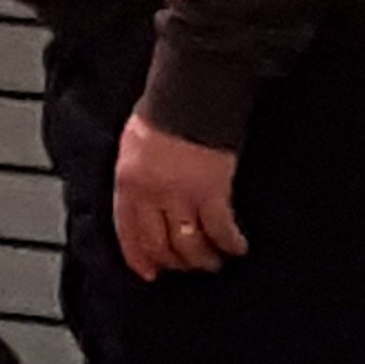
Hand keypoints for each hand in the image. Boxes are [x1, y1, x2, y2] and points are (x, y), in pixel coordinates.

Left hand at [113, 116, 248, 283]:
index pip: (128, 231)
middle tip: (186, 268)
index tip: (148, 273)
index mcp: (128, 181)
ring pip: (190, 244)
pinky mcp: (212, 192)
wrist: (191, 91)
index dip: (139, 256)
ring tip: (213, 262)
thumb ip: (137, 176)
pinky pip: (220, 229)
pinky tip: (237, 247)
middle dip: (174, 262)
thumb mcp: (135, 144)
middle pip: (160, 244)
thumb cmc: (164, 110)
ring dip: (203, 259)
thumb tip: (144, 198)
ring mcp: (181, 195)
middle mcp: (151, 194)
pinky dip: (230, 243)